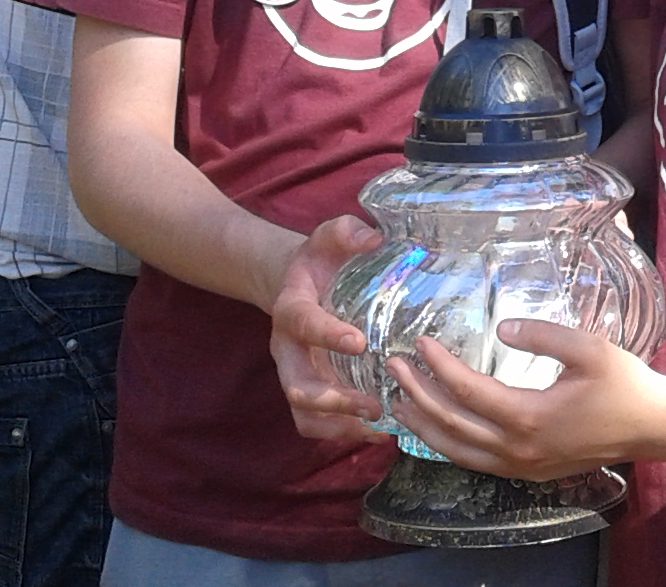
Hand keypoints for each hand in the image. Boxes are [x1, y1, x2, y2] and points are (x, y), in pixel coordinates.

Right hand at [268, 214, 389, 442]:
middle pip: (297, 386)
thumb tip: (375, 238)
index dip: (326, 334)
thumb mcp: (329, 237)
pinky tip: (378, 431)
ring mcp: (295, 374)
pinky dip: (341, 433)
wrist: (297, 283)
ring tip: (378, 425)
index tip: (359, 342)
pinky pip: (314, 424)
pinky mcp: (307, 391)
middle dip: (334, 399)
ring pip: (304, 414)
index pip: (303, 323)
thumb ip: (347, 232)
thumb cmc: (320, 261)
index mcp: (291, 309)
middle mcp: (287, 349)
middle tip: (374, 403)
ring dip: (339, 425)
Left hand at [387, 319, 665, 481]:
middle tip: (393, 368)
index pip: (467, 390)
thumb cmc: (624, 384)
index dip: (439, 365)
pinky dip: (448, 445)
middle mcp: (517, 449)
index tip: (420, 343)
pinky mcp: (528, 473)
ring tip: (400, 403)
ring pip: (457, 452)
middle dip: (418, 394)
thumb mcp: (589, 349)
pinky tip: (437, 429)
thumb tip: (503, 329)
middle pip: (451, 424)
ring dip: (424, 426)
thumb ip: (543, 335)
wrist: (651, 427)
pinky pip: (476, 461)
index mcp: (528, 417)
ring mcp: (521, 466)